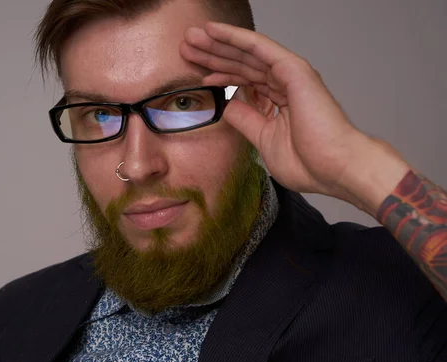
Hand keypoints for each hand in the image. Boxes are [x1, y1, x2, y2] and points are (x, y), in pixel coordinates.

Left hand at [180, 22, 406, 208]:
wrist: (335, 169)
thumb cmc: (309, 163)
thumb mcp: (263, 140)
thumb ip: (246, 119)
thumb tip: (228, 104)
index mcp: (280, 101)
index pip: (244, 81)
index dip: (221, 74)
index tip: (198, 73)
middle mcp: (285, 84)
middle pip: (242, 64)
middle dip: (213, 55)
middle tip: (187, 46)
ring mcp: (290, 75)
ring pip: (247, 53)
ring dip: (219, 44)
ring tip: (193, 36)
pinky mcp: (294, 70)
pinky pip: (260, 48)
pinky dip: (236, 38)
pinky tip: (215, 32)